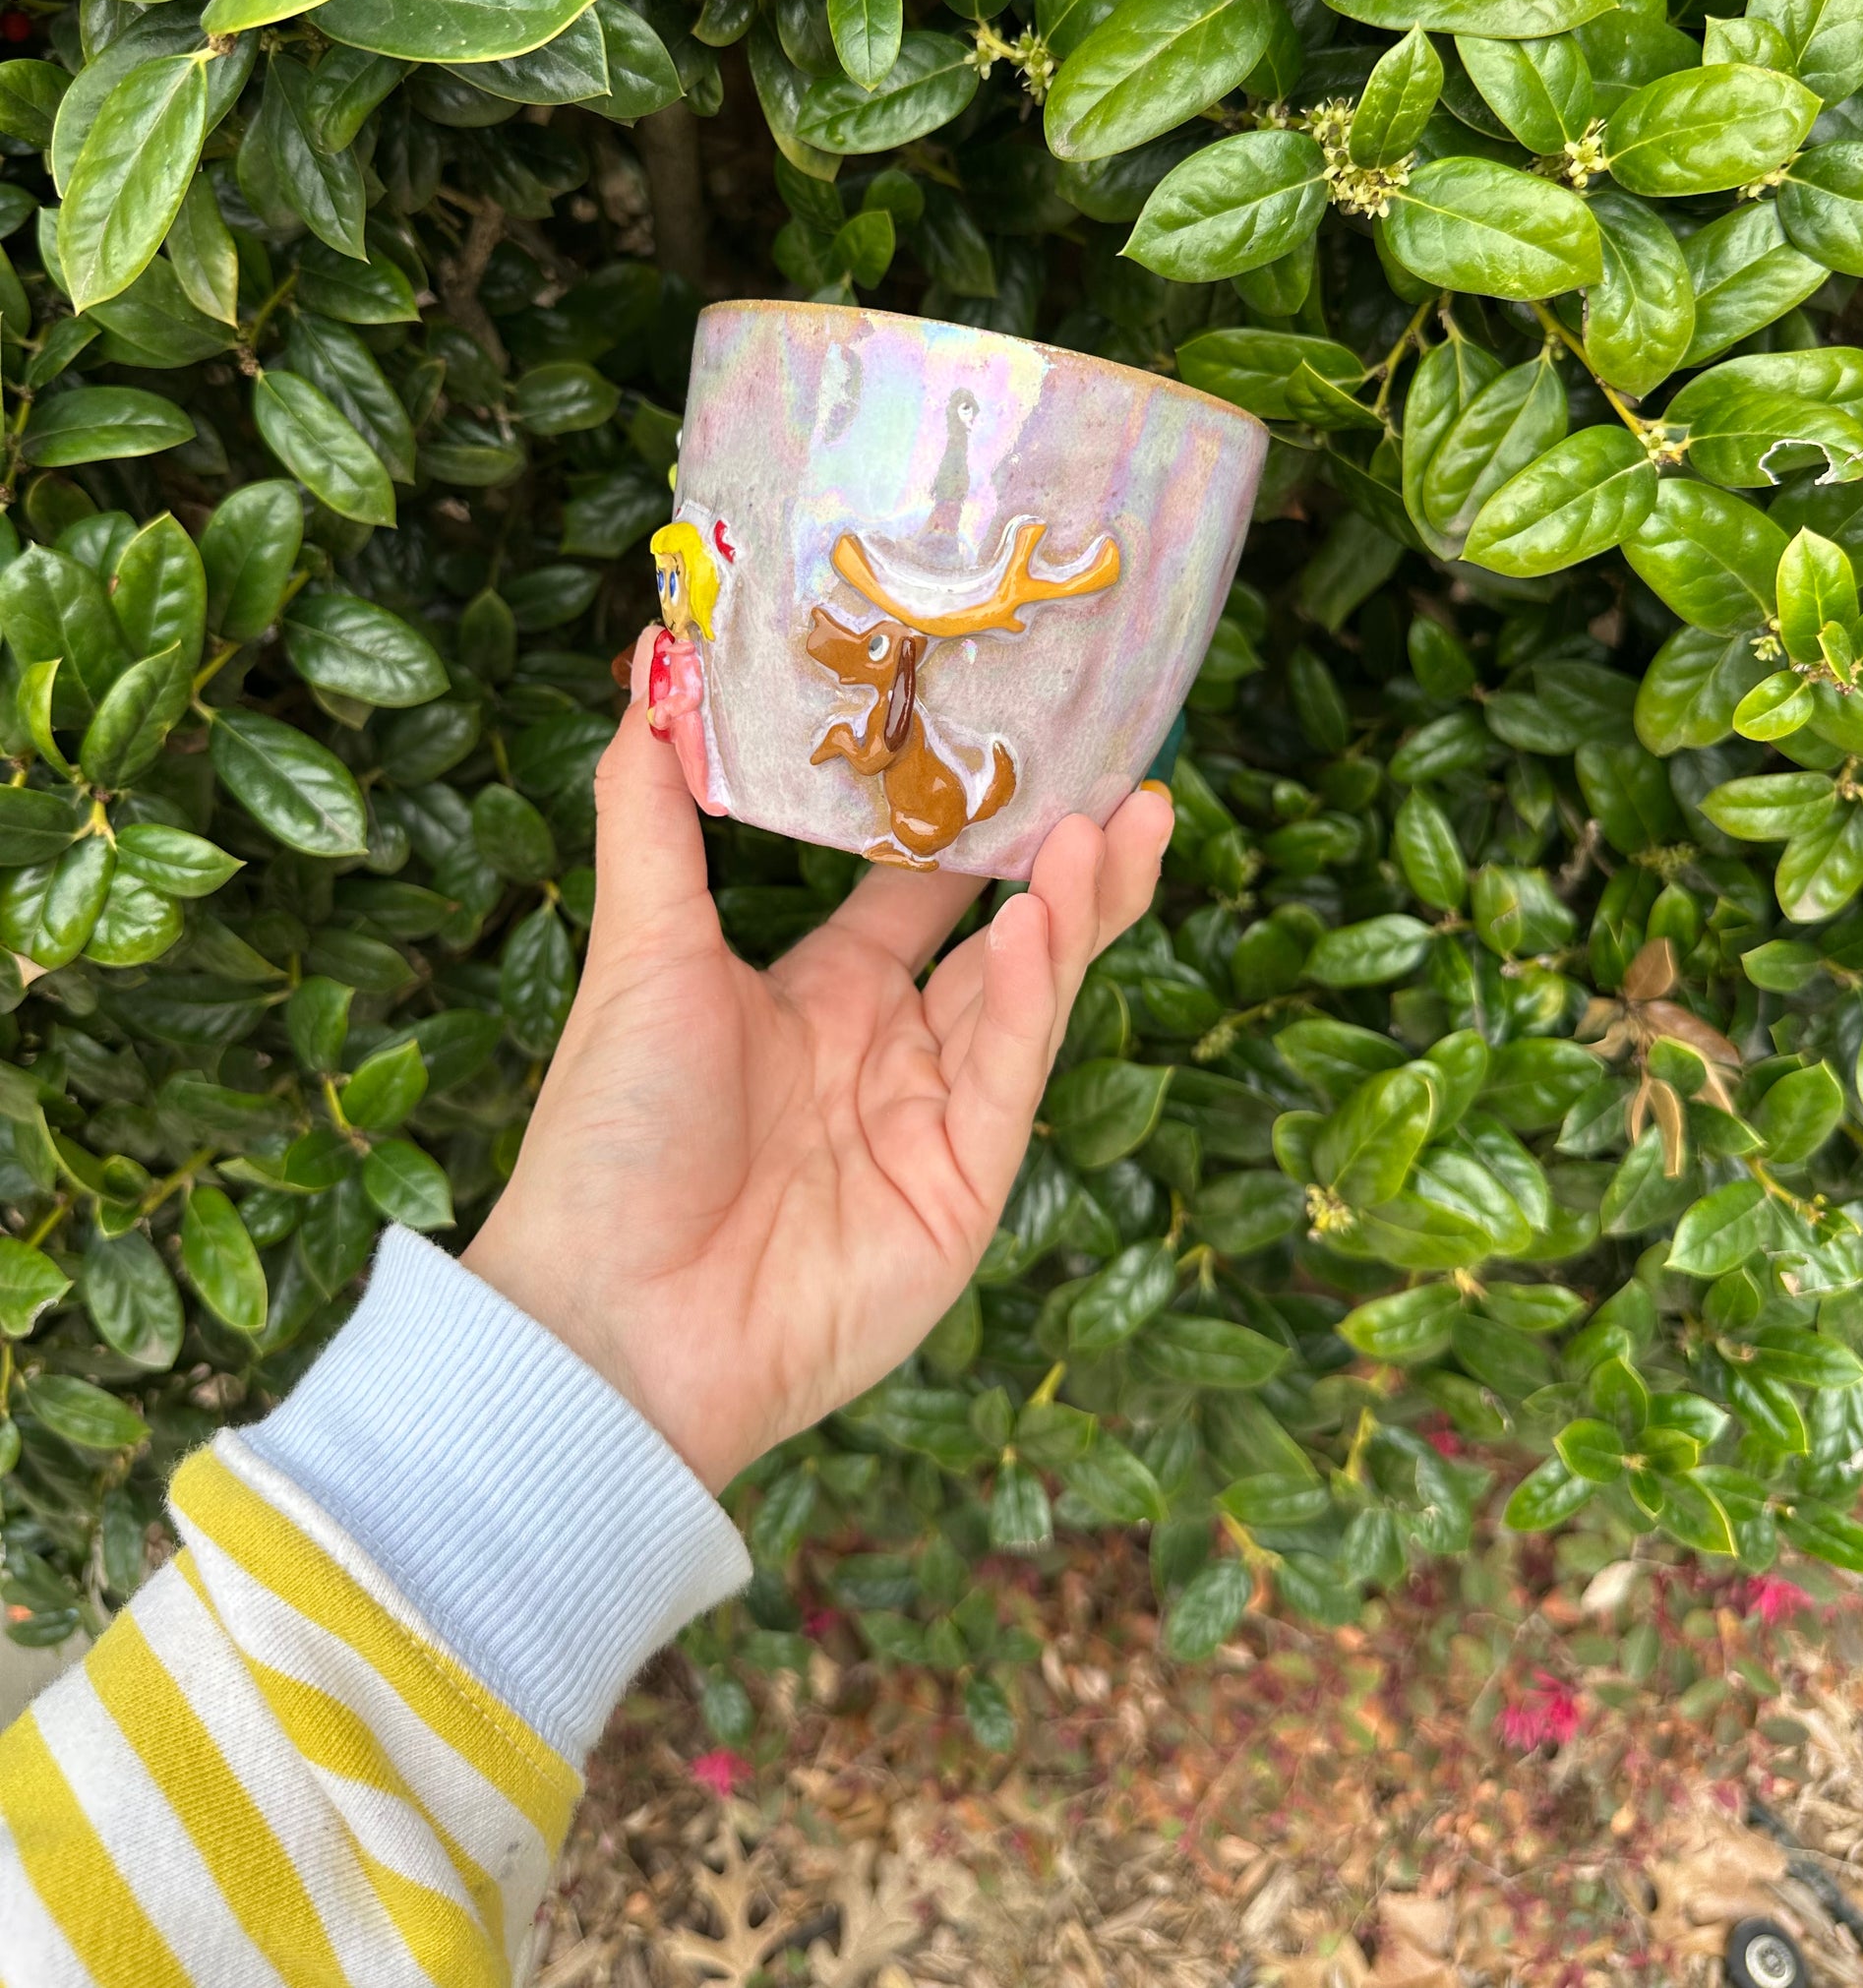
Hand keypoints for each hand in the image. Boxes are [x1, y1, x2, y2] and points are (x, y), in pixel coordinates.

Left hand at [462, 633, 1172, 1490]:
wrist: (607, 1322)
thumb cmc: (610, 1135)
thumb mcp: (639, 948)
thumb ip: (651, 811)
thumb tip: (643, 669)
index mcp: (816, 997)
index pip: (918, 896)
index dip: (972, 825)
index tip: (1023, 738)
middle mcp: (886, 1053)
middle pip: (1004, 939)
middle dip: (1069, 866)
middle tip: (1127, 786)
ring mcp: (931, 1124)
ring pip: (1027, 999)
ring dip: (1073, 913)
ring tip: (1115, 824)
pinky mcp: (961, 1191)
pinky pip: (1005, 1075)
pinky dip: (1027, 999)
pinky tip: (1041, 924)